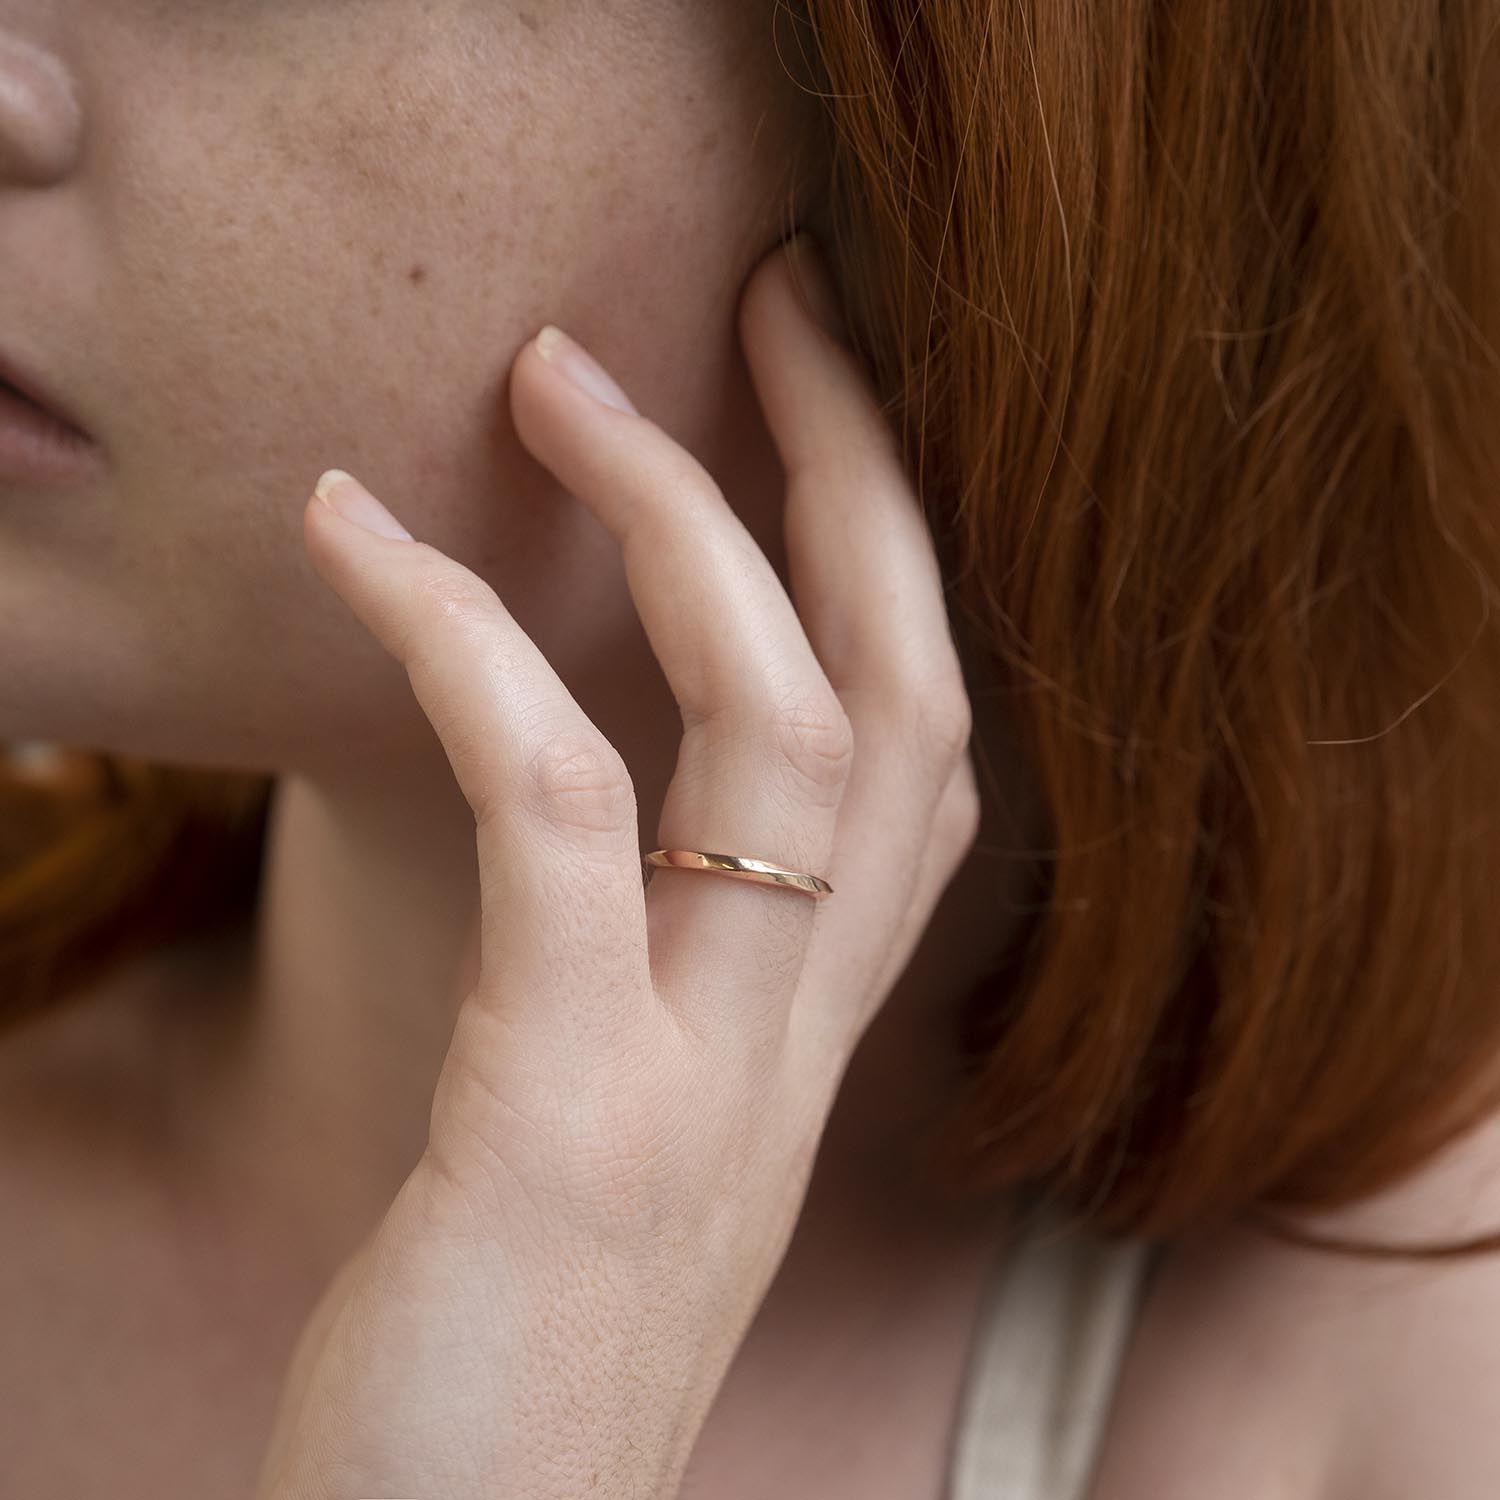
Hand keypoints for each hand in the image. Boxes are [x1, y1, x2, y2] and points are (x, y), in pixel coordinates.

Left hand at [252, 235, 982, 1499]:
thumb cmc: (508, 1359)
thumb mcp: (612, 1131)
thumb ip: (640, 983)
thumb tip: (581, 810)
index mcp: (804, 1032)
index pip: (929, 757)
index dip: (900, 560)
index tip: (819, 406)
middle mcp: (796, 1038)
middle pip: (909, 694)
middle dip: (858, 476)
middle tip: (776, 293)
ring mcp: (706, 1074)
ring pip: (786, 730)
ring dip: (683, 518)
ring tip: (561, 372)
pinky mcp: (571, 1115)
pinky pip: (557, 815)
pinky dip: (466, 646)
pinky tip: (361, 537)